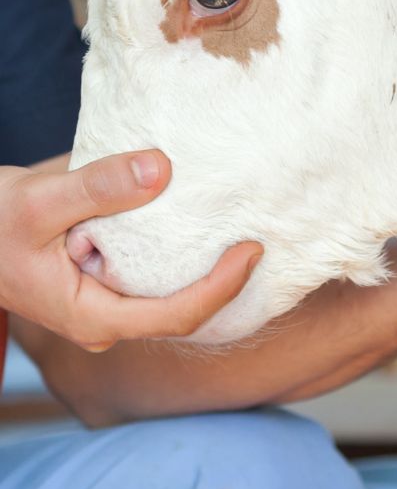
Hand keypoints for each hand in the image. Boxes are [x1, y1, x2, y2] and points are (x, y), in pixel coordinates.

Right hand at [0, 150, 260, 351]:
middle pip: (184, 311)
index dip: (222, 286)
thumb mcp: (40, 199)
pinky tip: (208, 225)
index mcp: (92, 315)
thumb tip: (161, 168)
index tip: (253, 249)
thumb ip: (98, 187)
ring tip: (246, 226)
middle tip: (263, 233)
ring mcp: (109, 305)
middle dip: (227, 280)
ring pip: (173, 295)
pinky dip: (186, 255)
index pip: (177, 315)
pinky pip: (159, 278)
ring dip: (209, 267)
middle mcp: (107, 319)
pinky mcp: (110, 284)